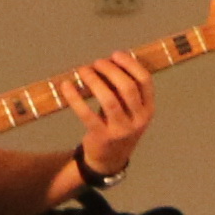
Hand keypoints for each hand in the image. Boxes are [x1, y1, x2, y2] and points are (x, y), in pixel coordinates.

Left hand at [62, 51, 158, 176]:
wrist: (110, 159)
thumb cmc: (118, 126)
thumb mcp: (129, 110)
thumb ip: (123, 90)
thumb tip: (107, 62)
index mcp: (148, 109)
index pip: (145, 81)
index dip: (130, 64)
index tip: (115, 54)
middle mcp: (138, 120)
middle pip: (128, 88)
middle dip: (111, 70)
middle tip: (97, 63)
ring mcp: (121, 130)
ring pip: (109, 100)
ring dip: (94, 81)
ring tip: (83, 70)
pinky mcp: (102, 136)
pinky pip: (87, 114)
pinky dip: (75, 97)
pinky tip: (66, 85)